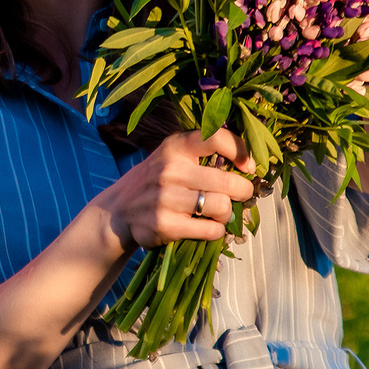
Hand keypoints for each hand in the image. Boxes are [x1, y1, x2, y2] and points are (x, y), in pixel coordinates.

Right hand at [92, 128, 257, 253]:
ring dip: (227, 213)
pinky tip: (207, 226)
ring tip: (217, 212)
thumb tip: (249, 162)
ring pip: (222, 207)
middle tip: (241, 195)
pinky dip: (216, 230)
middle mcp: (170, 170)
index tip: (249, 166)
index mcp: (175, 147)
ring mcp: (166, 199)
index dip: (242, 151)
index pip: (218, 138)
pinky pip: (211, 230)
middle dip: (243, 191)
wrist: (119, 210)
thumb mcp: (173, 155)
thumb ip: (204, 152)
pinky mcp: (165, 225)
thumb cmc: (158, 181)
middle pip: (230, 182)